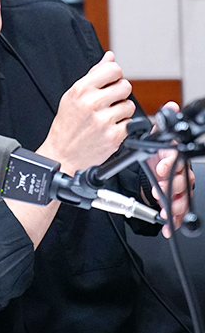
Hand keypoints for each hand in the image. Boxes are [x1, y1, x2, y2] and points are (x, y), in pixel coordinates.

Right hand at [38, 51, 134, 175]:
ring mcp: (103, 121)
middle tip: (108, 103)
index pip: (113, 69)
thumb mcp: (73, 95)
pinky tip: (108, 129)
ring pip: (129, 105)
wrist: (62, 154)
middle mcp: (91, 103)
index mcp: (81, 90)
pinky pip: (130, 123)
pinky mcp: (113, 136)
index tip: (110, 83)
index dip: (115, 76)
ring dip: (122, 111)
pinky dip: (122, 126)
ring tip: (107, 117)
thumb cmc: (67, 124)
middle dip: (119, 94)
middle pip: (125, 86)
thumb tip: (109, 57)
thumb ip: (94, 74)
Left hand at [147, 102, 194, 237]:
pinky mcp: (173, 200)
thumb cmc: (154, 151)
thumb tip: (171, 106)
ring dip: (173, 205)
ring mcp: (178, 187)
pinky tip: (166, 226)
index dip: (170, 164)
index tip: (160, 167)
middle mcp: (180, 172)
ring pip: (182, 198)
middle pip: (183, 182)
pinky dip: (172, 221)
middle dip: (170, 187)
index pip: (177, 159)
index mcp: (174, 156)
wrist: (149, 166)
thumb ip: (160, 125)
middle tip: (158, 189)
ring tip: (163, 209)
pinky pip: (177, 211)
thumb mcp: (153, 136)